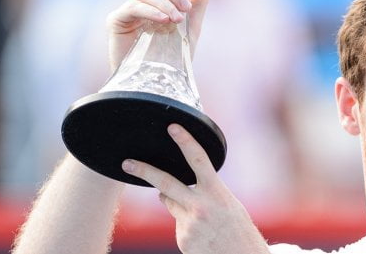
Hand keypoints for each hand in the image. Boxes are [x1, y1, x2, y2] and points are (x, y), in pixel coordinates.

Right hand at [106, 0, 207, 70]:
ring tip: (177, 20)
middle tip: (185, 7)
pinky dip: (151, 11)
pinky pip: (134, 6)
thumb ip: (198, 0)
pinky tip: (163, 20)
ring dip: (166, 4)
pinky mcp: (117, 21)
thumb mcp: (192, 25)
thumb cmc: (173, 55)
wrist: (158, 81)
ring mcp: (127, 9)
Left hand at [121, 125, 270, 253]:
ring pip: (169, 201)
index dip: (185, 141)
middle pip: (165, 182)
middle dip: (143, 171)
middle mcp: (201, 206)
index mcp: (217, 192)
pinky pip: (177, 222)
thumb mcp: (228, 204)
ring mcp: (189, 224)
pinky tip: (202, 233)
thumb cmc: (238, 229)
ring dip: (175, 200)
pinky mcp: (182, 238)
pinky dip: (185, 223)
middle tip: (126, 163)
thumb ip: (204, 192)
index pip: (198, 159)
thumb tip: (167, 192)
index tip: (172, 126)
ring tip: (201, 215)